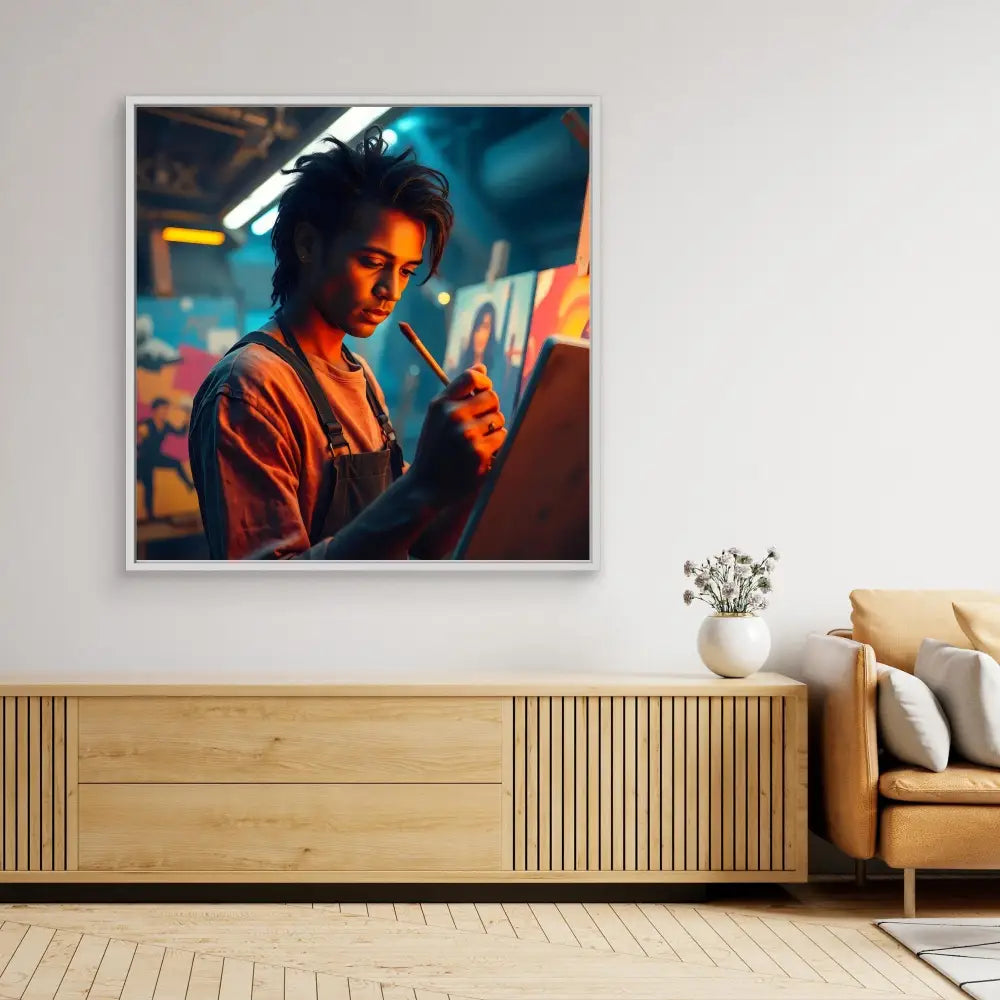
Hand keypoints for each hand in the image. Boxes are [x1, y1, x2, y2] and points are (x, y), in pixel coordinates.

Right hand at [408, 364, 506, 505]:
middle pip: (492, 397)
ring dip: (493, 429)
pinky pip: (501, 437)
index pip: (472, 377)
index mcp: (441, 404)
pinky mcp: (480, 452)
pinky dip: (495, 445)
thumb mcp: (436, 417)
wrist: (426, 485)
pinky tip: (480, 453)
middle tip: (480, 424)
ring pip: (499, 419)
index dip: (484, 382)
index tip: (484, 390)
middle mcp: (453, 416)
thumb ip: (458, 392)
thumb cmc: (434, 449)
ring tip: (476, 441)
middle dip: (490, 409)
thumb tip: (482, 367)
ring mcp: (467, 434)